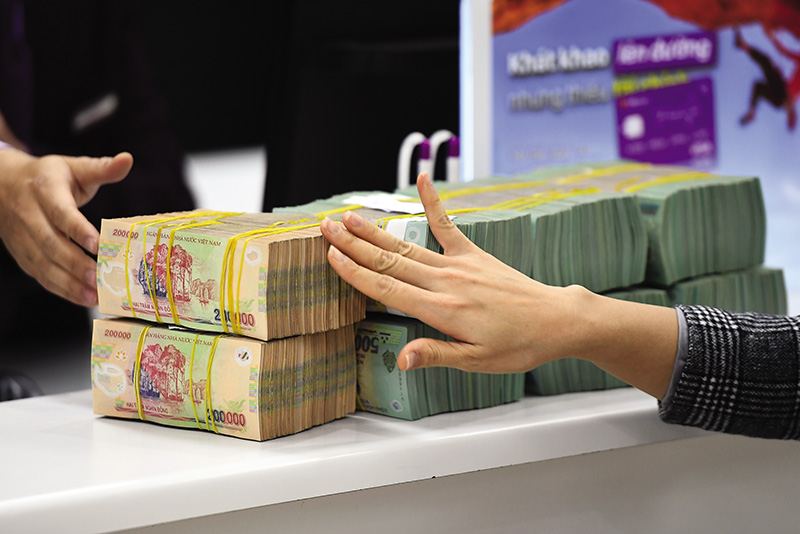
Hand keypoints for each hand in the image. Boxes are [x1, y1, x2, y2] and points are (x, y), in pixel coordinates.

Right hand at [0, 149, 132, 306]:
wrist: (3, 184)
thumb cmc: (49, 176)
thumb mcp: (74, 167)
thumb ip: (102, 168)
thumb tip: (128, 159)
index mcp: (44, 190)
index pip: (61, 213)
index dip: (78, 229)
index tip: (98, 244)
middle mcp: (28, 215)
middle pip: (51, 243)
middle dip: (75, 263)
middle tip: (100, 277)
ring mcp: (22, 238)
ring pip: (43, 264)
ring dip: (69, 283)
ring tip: (95, 296)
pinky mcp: (22, 254)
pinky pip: (40, 275)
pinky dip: (61, 289)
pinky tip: (83, 298)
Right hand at [320, 173, 588, 373]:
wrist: (555, 319)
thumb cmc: (518, 345)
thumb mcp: (476, 361)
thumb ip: (436, 355)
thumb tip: (401, 360)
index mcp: (442, 310)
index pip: (387, 288)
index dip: (355, 272)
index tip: (330, 255)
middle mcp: (446, 282)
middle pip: (389, 261)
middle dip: (354, 245)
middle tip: (325, 227)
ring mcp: (460, 264)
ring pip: (408, 245)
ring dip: (376, 230)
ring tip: (349, 216)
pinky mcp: (474, 254)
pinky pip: (448, 226)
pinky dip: (433, 203)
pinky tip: (422, 181)